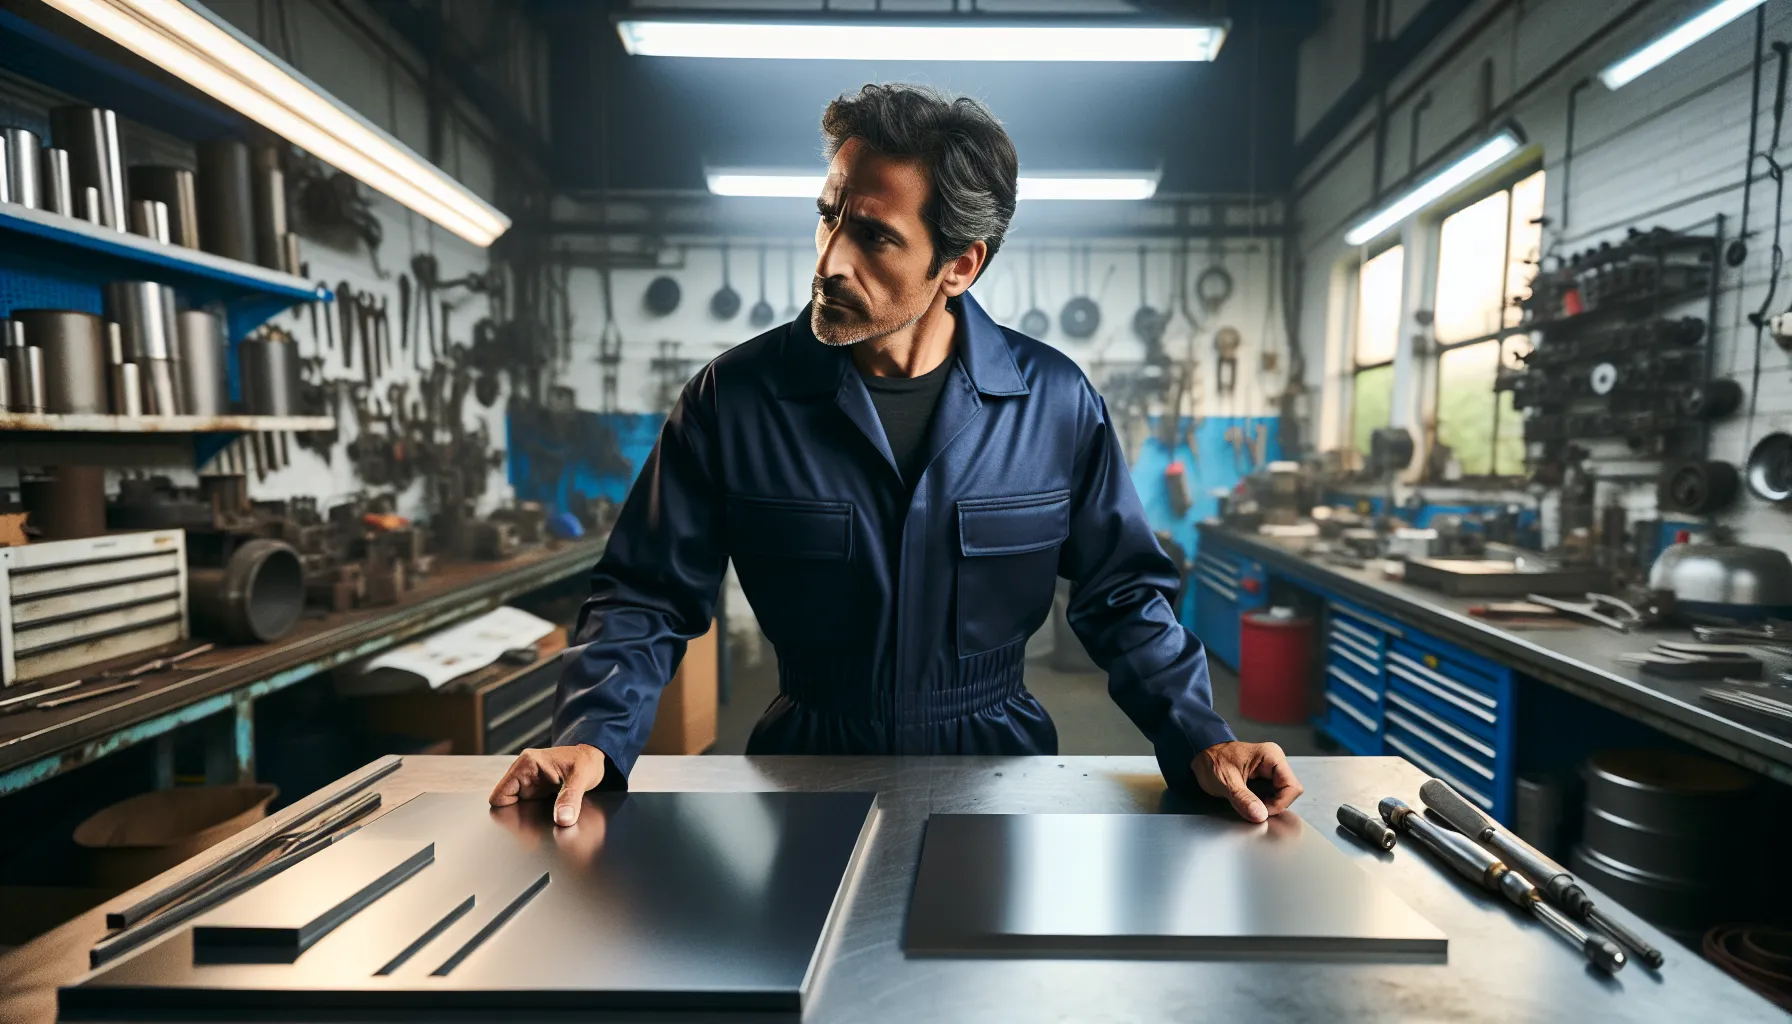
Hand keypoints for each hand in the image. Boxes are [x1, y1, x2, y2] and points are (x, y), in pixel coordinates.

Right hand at [488, 744, 605, 826]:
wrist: (594, 757)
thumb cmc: (587, 760)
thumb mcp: (582, 777)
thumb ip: (571, 798)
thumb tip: (562, 819)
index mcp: (527, 764)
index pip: (500, 793)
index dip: (507, 810)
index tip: (525, 820)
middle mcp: (523, 773)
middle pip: (506, 803)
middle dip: (518, 816)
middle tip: (537, 823)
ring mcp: (528, 782)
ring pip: (516, 807)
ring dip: (527, 816)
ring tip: (544, 820)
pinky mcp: (536, 790)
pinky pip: (527, 807)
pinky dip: (534, 815)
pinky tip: (547, 817)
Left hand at [1191, 741, 1302, 822]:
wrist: (1200, 753)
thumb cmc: (1212, 759)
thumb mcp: (1226, 781)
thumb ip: (1243, 799)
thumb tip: (1260, 815)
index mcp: (1271, 756)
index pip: (1291, 786)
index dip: (1280, 803)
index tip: (1262, 811)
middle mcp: (1275, 761)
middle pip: (1289, 792)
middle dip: (1273, 805)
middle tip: (1253, 808)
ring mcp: (1271, 770)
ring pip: (1281, 795)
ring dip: (1267, 804)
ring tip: (1248, 803)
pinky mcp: (1265, 778)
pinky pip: (1272, 795)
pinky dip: (1262, 802)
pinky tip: (1249, 802)